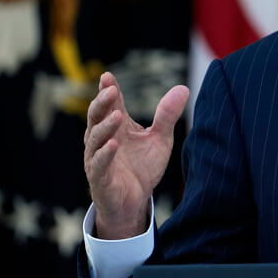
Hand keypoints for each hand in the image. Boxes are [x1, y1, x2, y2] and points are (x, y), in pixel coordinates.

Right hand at [84, 72, 189, 238]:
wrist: (135, 201)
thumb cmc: (143, 167)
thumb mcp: (160, 139)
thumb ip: (168, 115)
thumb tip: (183, 88)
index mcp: (117, 126)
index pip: (110, 104)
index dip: (108, 90)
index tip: (108, 76)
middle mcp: (103, 138)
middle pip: (96, 116)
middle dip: (102, 102)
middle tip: (110, 90)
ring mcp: (97, 157)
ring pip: (95, 137)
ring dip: (105, 126)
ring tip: (117, 116)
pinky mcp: (99, 177)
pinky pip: (98, 163)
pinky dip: (104, 154)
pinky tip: (113, 145)